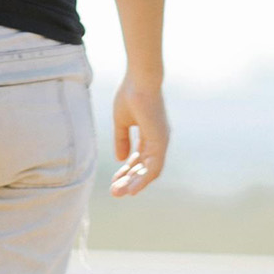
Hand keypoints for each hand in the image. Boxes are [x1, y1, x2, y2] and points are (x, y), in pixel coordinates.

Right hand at [110, 76, 168, 196]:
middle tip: (113, 192)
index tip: (113, 181)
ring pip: (149, 172)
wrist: (140, 80)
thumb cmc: (131, 94)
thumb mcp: (122, 122)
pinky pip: (153, 168)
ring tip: (118, 193)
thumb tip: (120, 159)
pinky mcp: (161, 142)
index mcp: (150, 135)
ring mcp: (161, 142)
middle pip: (143, 168)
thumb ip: (121, 140)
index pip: (138, 159)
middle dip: (128, 180)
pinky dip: (143, 180)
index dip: (126, 171)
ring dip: (134, 184)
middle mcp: (158, 140)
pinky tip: (132, 189)